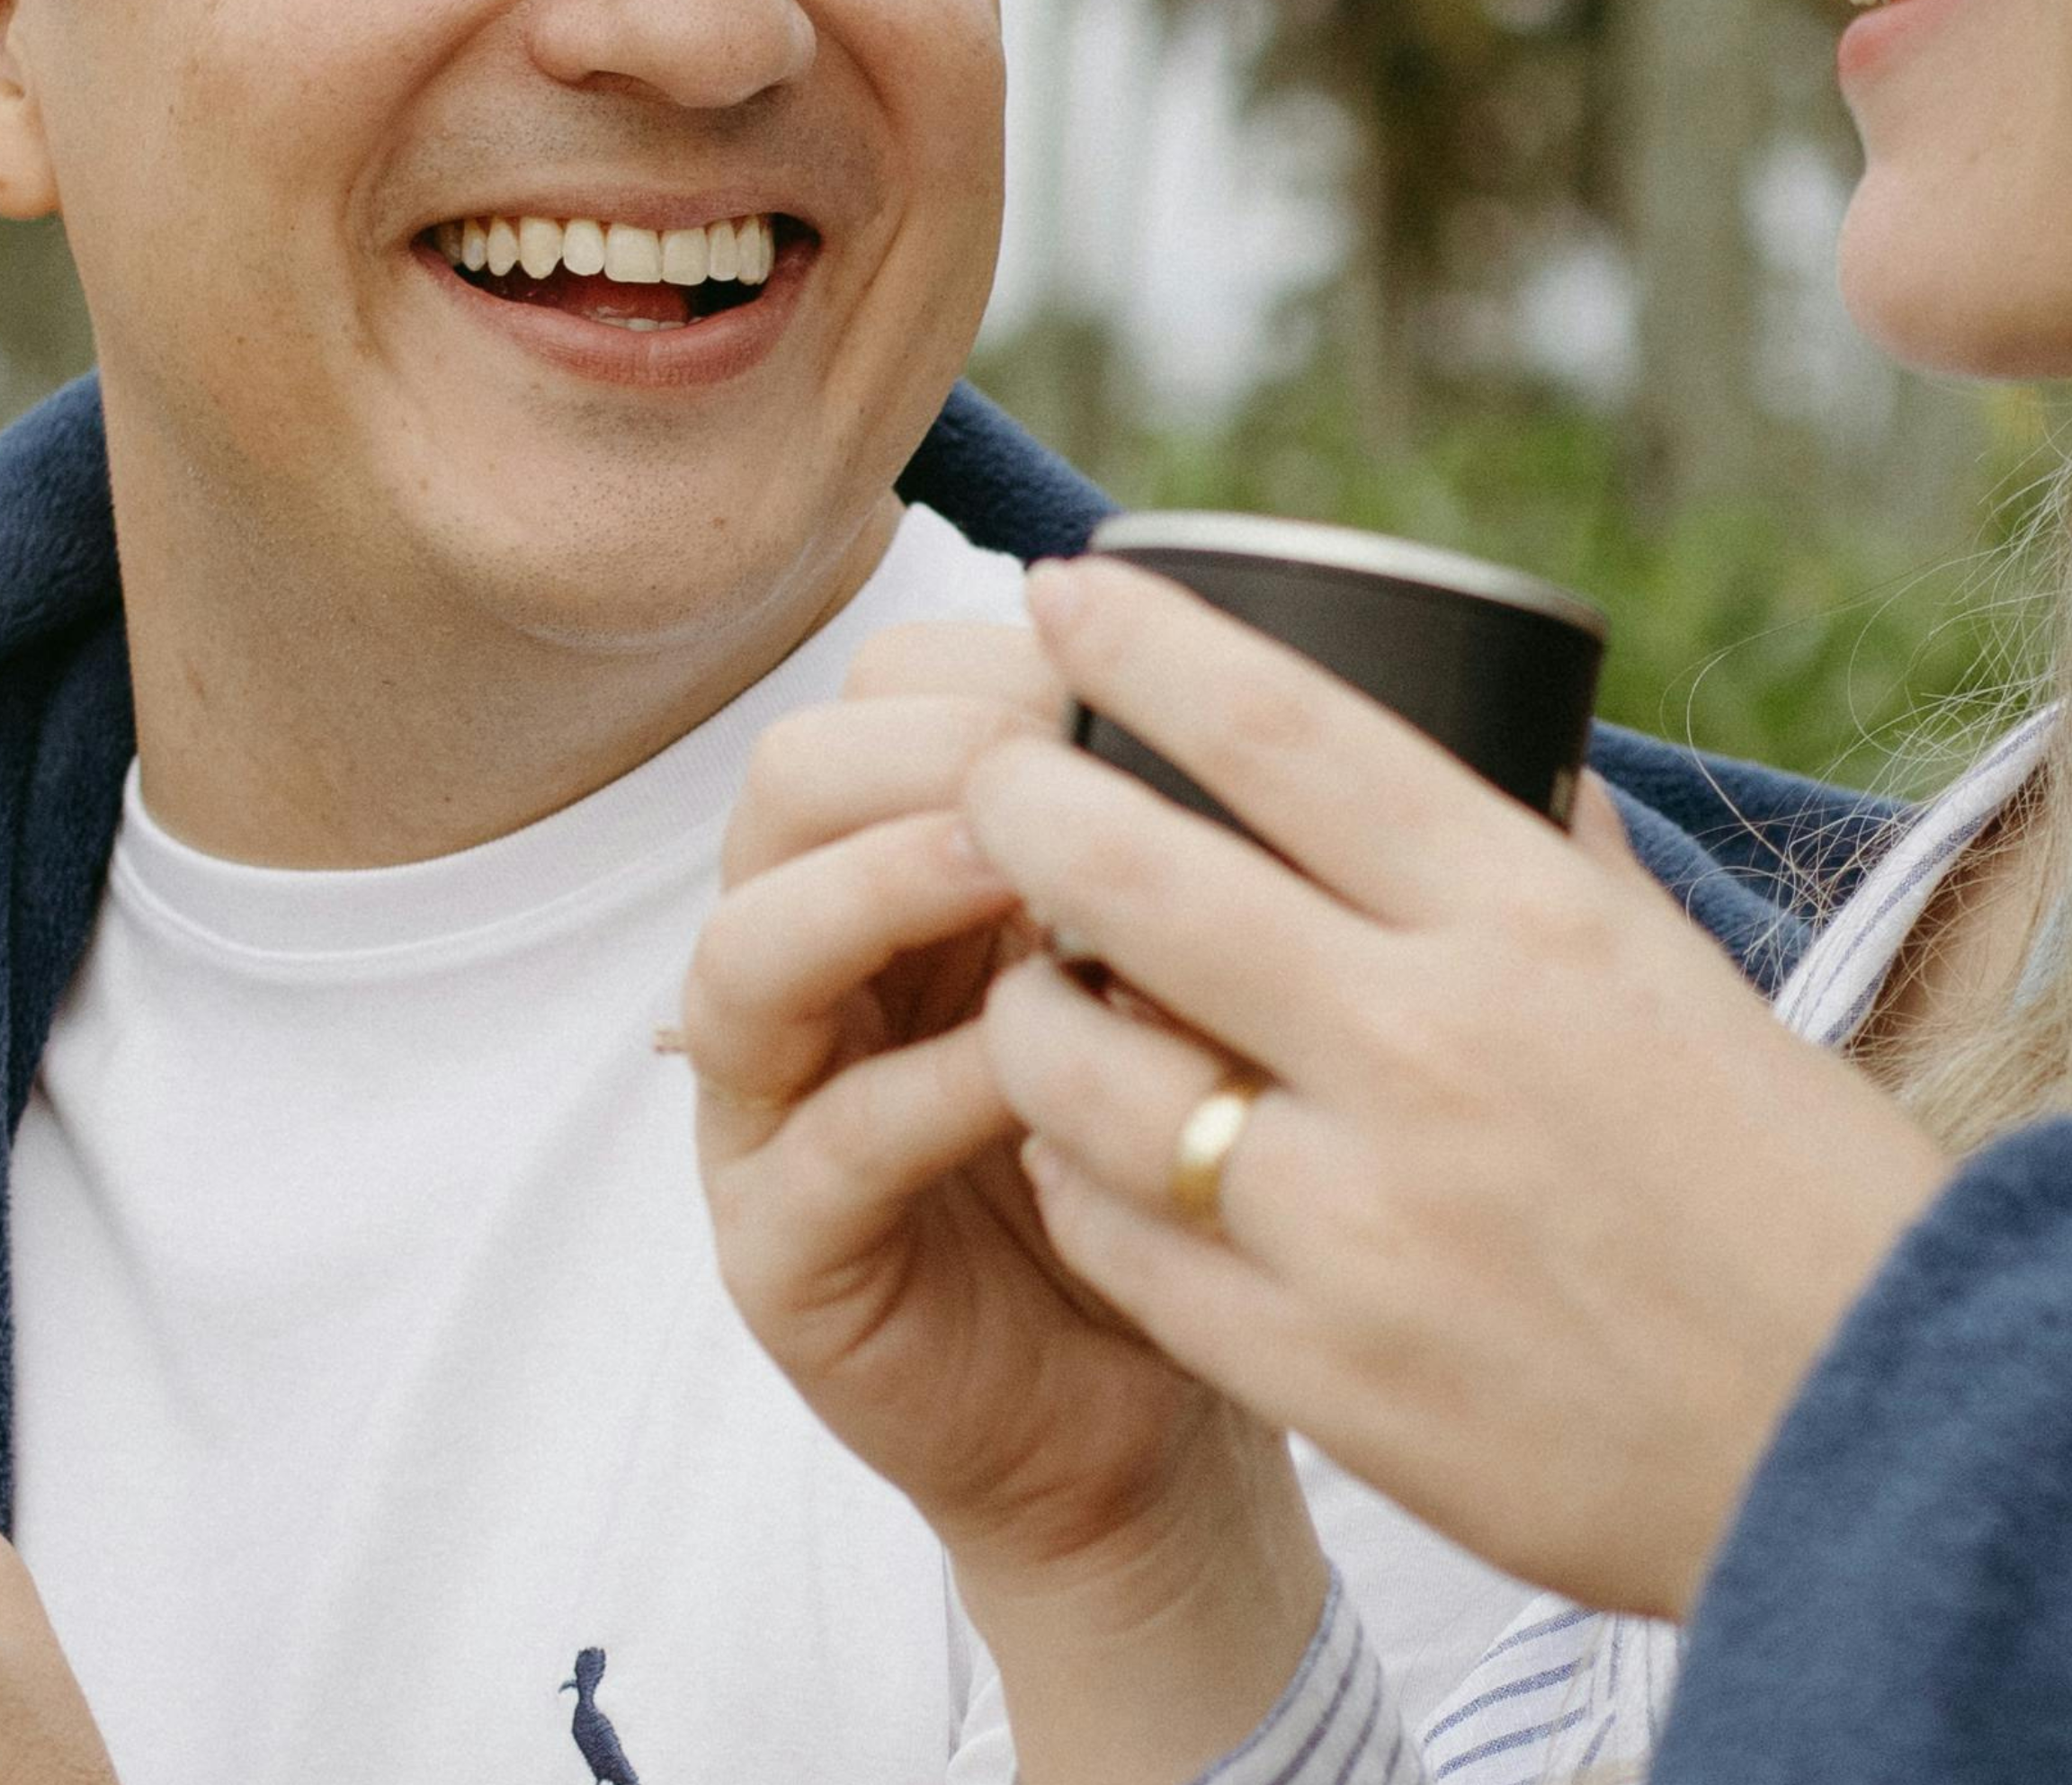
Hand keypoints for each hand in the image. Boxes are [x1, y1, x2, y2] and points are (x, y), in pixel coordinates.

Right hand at [686, 619, 1328, 1783]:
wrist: (1171, 1410)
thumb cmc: (1196, 1155)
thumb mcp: (1205, 968)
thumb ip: (1203, 845)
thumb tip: (1324, 687)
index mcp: (902, 865)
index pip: (879, 696)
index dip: (983, 662)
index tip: (1113, 664)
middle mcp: (815, 965)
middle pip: (785, 783)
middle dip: (925, 748)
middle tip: (1062, 751)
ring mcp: (774, 1109)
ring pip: (748, 946)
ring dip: (879, 885)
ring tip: (1012, 865)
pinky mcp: (783, 1252)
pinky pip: (823, 1142)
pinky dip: (926, 1087)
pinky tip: (1038, 1065)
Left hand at [965, 559, 1961, 1621]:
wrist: (1892, 1448)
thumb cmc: (1796, 1197)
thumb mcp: (1684, 982)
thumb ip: (1550, 865)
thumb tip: (1457, 740)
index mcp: (1533, 924)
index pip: (1290, 734)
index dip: (1147, 645)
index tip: (1061, 592)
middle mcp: (1433, 1049)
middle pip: (1135, 876)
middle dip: (1018, 803)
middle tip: (982, 775)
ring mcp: (1365, 1220)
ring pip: (1084, 1072)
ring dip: (1029, 1010)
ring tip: (1031, 986)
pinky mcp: (1325, 1374)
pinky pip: (1120, 1243)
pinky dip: (1080, 1181)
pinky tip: (1087, 1154)